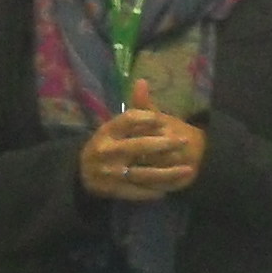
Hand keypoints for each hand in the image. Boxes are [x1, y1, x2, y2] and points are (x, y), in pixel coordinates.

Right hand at [79, 79, 205, 199]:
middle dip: (165, 144)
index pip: (129, 119)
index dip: (148, 118)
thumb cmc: (106, 145)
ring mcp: (111, 172)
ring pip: (143, 173)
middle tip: (185, 141)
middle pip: (140, 145)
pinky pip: (138, 191)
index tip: (164, 120)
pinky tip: (170, 187)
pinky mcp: (115, 190)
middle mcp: (108, 151)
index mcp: (107, 132)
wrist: (82, 172)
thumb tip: (143, 81)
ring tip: (189, 170)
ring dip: (168, 173)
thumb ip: (133, 109)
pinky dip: (154, 191)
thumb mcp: (114, 127)